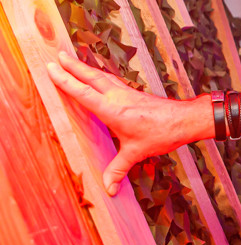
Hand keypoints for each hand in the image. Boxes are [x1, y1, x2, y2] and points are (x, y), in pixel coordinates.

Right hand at [47, 52, 198, 196]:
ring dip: (86, 68)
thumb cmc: (163, 133)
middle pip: (92, 78)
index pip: (85, 93)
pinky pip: (112, 81)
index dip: (66, 81)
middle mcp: (119, 97)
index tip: (51, 69)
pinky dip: (100, 75)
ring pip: (102, 77)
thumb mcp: (137, 153)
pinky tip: (98, 75)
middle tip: (56, 55)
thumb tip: (108, 189)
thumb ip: (119, 169)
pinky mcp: (134, 94)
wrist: (185, 120)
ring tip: (71, 59)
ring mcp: (127, 93)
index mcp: (114, 110)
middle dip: (73, 66)